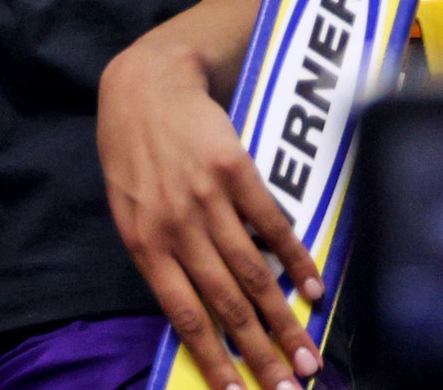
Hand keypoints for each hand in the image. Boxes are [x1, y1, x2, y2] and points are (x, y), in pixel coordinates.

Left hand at [97, 40, 323, 389]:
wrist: (147, 83)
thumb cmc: (133, 150)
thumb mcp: (128, 209)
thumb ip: (159, 255)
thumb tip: (195, 306)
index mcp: (146, 244)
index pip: (185, 317)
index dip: (215, 359)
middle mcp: (178, 228)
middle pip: (228, 305)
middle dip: (262, 354)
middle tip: (291, 387)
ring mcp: (209, 199)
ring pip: (255, 273)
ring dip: (285, 320)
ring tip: (308, 354)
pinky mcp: (237, 170)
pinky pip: (272, 224)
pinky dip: (297, 259)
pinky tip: (314, 287)